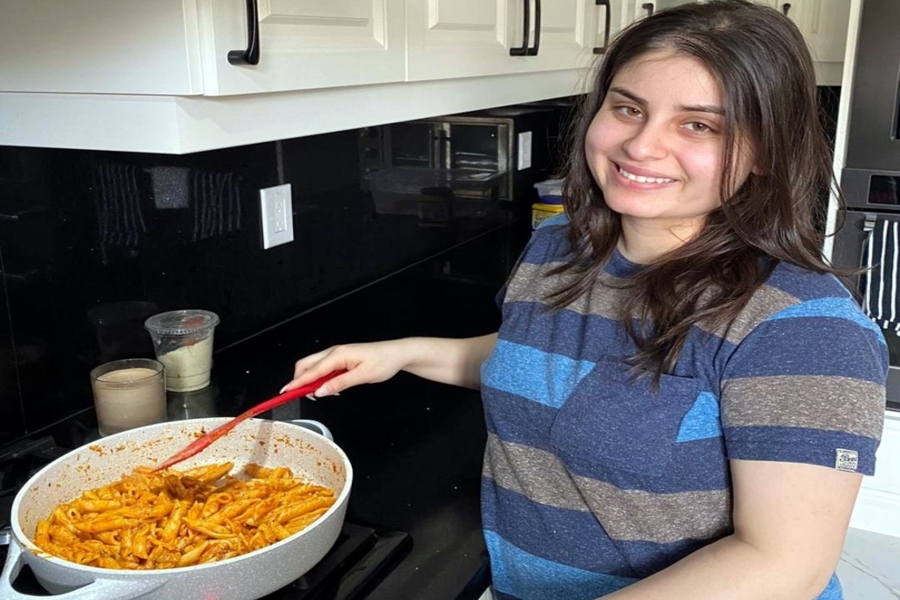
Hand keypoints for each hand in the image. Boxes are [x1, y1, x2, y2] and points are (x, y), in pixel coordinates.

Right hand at [282, 340, 412, 396]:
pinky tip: (328, 387)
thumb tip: (321, 391)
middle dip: (299, 380)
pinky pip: (323, 368)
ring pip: (313, 366)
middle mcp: (335, 352)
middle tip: (298, 396)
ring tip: (316, 394)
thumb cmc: (384, 361)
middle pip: (306, 365)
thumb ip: (340, 384)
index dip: (297, 383)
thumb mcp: (363, 376)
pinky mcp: (341, 359)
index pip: (312, 371)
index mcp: (338, 354)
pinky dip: (320, 378)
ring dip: (310, 380)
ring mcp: (337, 354)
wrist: (397, 353)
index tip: (285, 392)